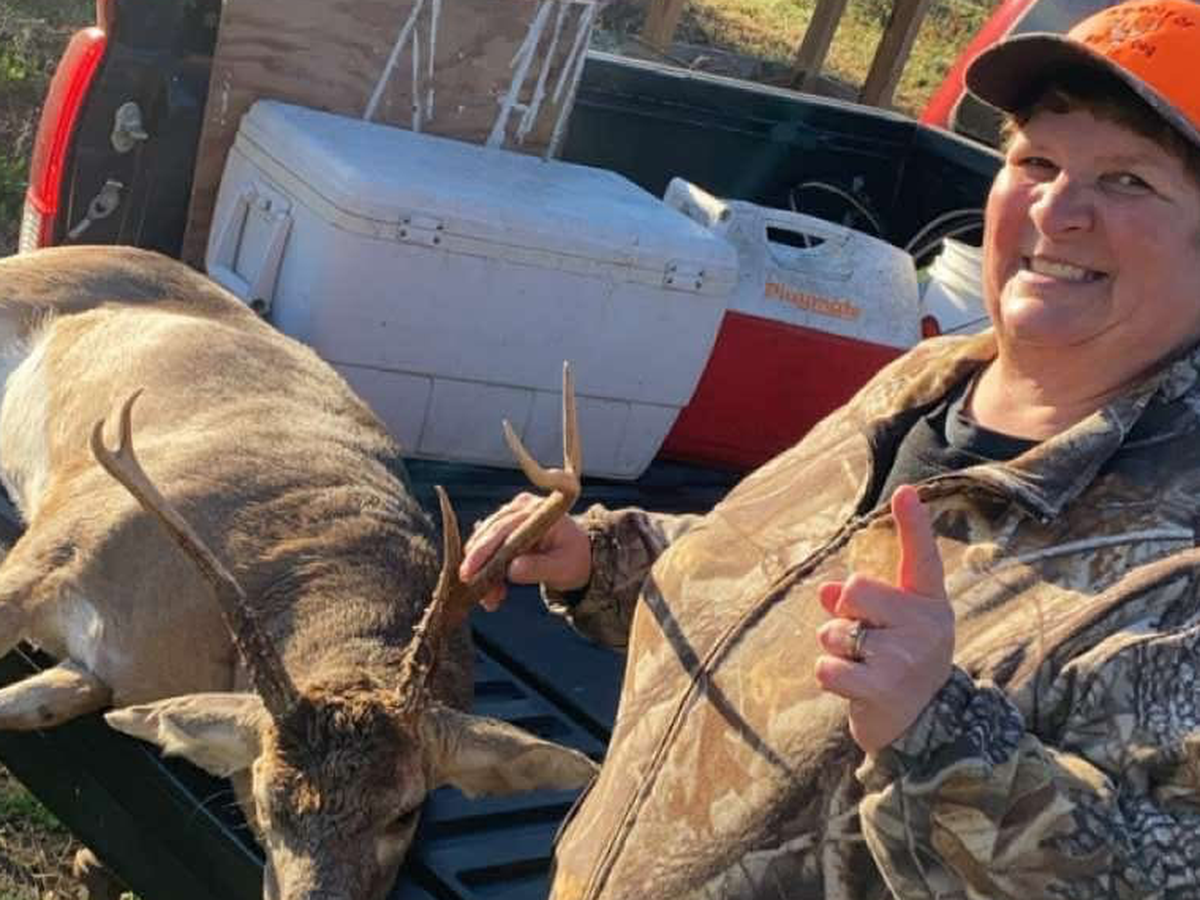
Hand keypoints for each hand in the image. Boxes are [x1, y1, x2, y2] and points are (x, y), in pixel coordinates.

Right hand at [459, 492, 591, 610]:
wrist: (580, 554)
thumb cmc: (574, 559)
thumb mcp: (563, 568)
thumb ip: (539, 568)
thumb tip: (511, 570)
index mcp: (538, 511)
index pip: (503, 529)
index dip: (483, 552)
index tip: (468, 574)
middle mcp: (521, 507)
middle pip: (488, 535)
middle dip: (481, 568)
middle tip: (482, 598)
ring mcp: (510, 513)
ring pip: (483, 543)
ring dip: (484, 573)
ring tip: (492, 600)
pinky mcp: (504, 525)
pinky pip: (487, 546)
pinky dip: (487, 569)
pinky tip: (494, 591)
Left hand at [814, 484, 953, 753]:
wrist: (927, 731)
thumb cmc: (902, 666)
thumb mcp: (892, 628)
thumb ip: (861, 603)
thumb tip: (825, 591)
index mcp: (930, 604)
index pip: (921, 558)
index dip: (914, 524)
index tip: (905, 492)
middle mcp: (925, 626)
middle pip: (855, 589)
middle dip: (846, 613)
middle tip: (866, 642)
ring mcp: (905, 657)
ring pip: (835, 630)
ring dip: (837, 649)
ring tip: (864, 669)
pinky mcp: (881, 687)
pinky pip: (826, 665)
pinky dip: (829, 676)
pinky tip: (854, 689)